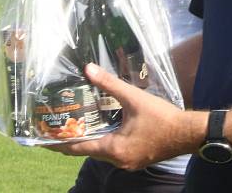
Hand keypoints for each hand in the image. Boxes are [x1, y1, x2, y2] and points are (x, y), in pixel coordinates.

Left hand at [48, 63, 199, 170]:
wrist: (189, 134)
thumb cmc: (163, 118)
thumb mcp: (135, 98)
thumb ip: (111, 85)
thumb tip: (89, 69)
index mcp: (114, 149)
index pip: (78, 148)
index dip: (58, 144)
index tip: (41, 140)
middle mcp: (118, 160)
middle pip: (88, 152)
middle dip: (72, 141)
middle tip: (58, 128)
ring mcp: (128, 162)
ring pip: (102, 153)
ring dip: (90, 141)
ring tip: (78, 127)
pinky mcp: (137, 159)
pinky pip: (114, 152)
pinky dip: (105, 142)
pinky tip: (105, 129)